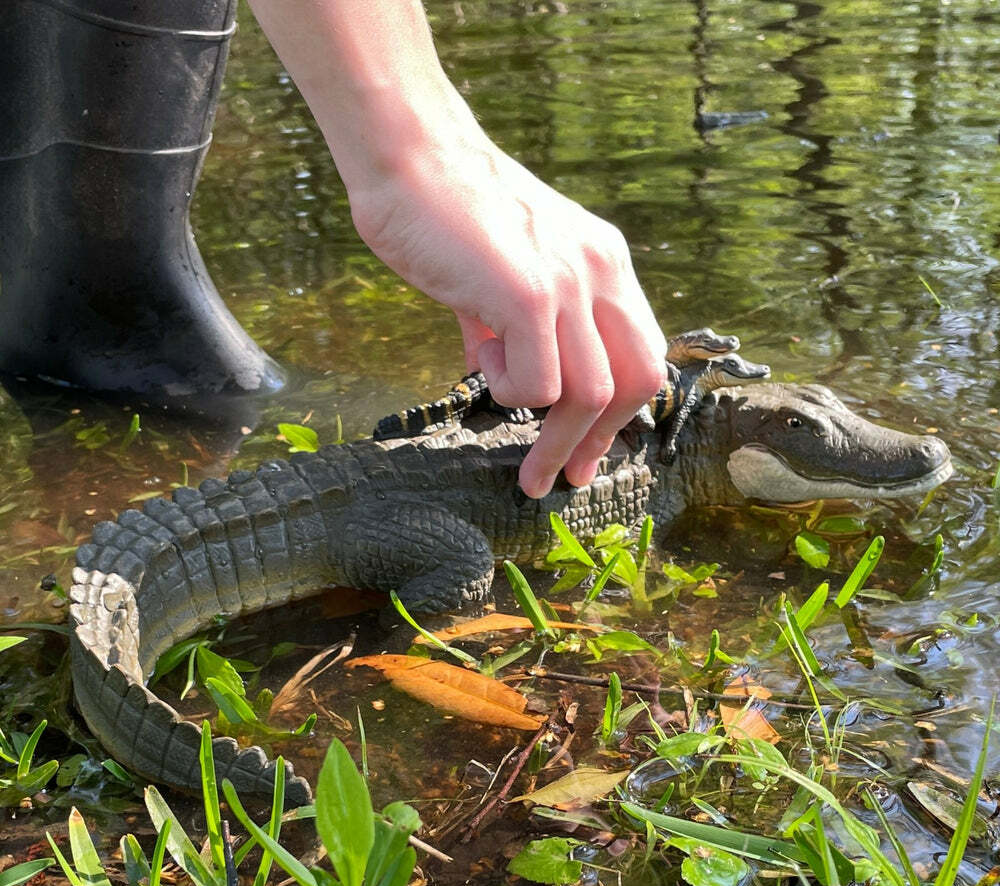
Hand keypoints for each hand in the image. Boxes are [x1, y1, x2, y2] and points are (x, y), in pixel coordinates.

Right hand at [348, 129, 666, 497]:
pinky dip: (510, 395)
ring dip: (556, 444)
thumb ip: (512, 327)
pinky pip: (539, 385)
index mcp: (603, 263)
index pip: (639, 354)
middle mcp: (601, 270)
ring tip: (526, 467)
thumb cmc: (445, 212)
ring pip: (590, 395)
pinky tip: (477, 362)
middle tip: (568, 477)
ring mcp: (570, 281)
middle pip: (637, 381)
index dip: (619, 414)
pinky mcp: (529, 295)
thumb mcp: (501, 272)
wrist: (407, 155)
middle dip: (604, 441)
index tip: (588, 452)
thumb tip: (505, 380)